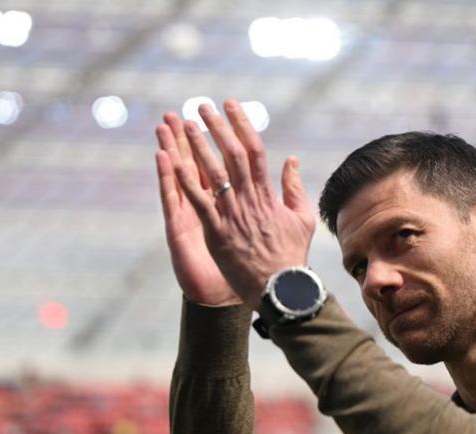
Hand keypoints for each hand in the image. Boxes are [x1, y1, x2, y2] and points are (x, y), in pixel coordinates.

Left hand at [171, 99, 315, 309]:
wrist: (281, 287)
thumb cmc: (292, 255)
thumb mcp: (302, 217)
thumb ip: (294, 186)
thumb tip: (291, 158)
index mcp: (268, 194)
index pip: (254, 149)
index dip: (241, 124)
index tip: (231, 104)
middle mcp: (249, 199)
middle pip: (232, 154)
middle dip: (217, 127)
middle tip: (202, 106)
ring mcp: (232, 215)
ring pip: (213, 173)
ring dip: (198, 147)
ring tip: (185, 125)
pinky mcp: (217, 232)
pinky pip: (199, 202)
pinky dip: (186, 181)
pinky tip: (173, 162)